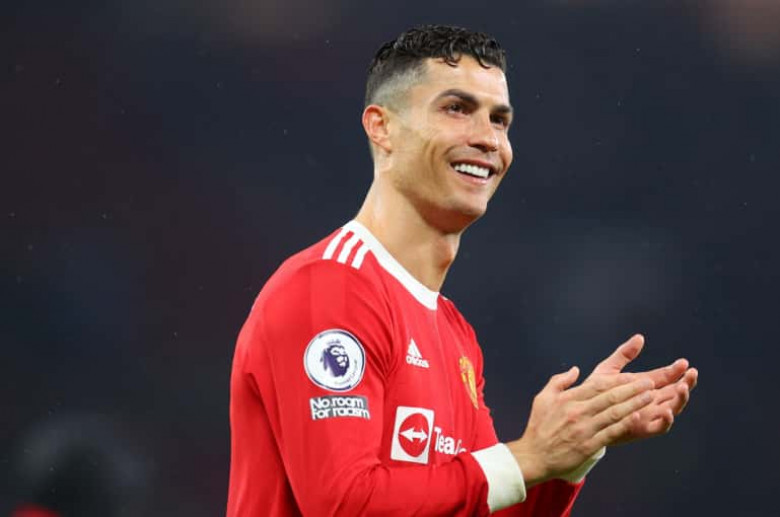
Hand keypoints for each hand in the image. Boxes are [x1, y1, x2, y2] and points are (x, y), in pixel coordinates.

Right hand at [509, 366, 654, 486]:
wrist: (534, 456)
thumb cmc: (539, 426)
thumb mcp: (542, 398)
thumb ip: (559, 381)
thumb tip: (576, 370)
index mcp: (568, 399)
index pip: (598, 385)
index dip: (618, 380)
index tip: (633, 376)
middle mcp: (577, 412)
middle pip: (610, 397)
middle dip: (633, 389)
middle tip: (650, 382)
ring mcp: (584, 429)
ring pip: (614, 414)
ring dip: (634, 404)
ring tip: (650, 397)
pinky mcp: (588, 445)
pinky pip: (610, 432)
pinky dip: (624, 424)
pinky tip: (637, 417)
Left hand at [586, 334, 697, 444]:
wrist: (583, 416)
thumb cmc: (595, 393)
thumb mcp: (609, 370)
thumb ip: (623, 355)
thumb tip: (640, 337)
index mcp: (644, 387)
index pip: (665, 378)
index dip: (675, 370)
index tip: (683, 362)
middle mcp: (650, 401)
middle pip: (674, 393)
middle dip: (686, 383)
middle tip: (692, 373)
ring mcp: (648, 415)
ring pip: (672, 409)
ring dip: (680, 399)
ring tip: (683, 387)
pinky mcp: (642, 429)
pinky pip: (659, 428)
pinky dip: (665, 421)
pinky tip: (667, 411)